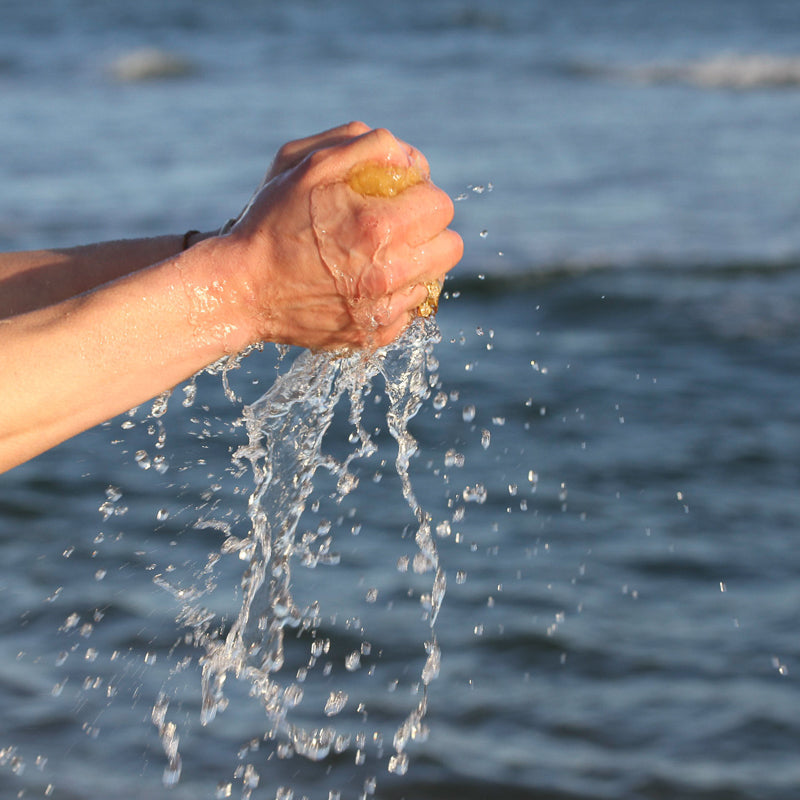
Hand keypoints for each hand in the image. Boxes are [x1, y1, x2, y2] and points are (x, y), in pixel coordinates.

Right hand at [226, 124, 462, 350]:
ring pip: (434, 281)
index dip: (422, 196)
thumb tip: (411, 158)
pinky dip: (397, 297)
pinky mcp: (373, 336)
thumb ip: (368, 147)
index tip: (400, 198)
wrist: (243, 288)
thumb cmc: (271, 223)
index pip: (440, 206)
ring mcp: (381, 310)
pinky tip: (369, 284)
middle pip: (450, 247)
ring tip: (384, 255)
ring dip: (417, 264)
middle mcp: (387, 273)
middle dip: (429, 230)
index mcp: (379, 226)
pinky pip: (411, 313)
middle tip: (399, 226)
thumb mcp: (310, 165)